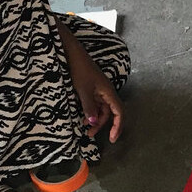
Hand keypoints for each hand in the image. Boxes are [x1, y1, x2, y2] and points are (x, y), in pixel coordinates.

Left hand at [60, 23, 123, 142]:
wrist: (71, 52)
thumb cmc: (79, 68)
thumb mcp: (83, 89)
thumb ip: (89, 107)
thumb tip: (93, 123)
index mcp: (109, 92)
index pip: (119, 112)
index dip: (118, 126)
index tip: (112, 139)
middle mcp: (106, 92)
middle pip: (109, 113)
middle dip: (101, 125)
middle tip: (89, 135)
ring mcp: (99, 90)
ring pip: (101, 109)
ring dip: (94, 119)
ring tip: (83, 127)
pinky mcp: (91, 89)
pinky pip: (94, 104)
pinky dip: (89, 112)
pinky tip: (82, 116)